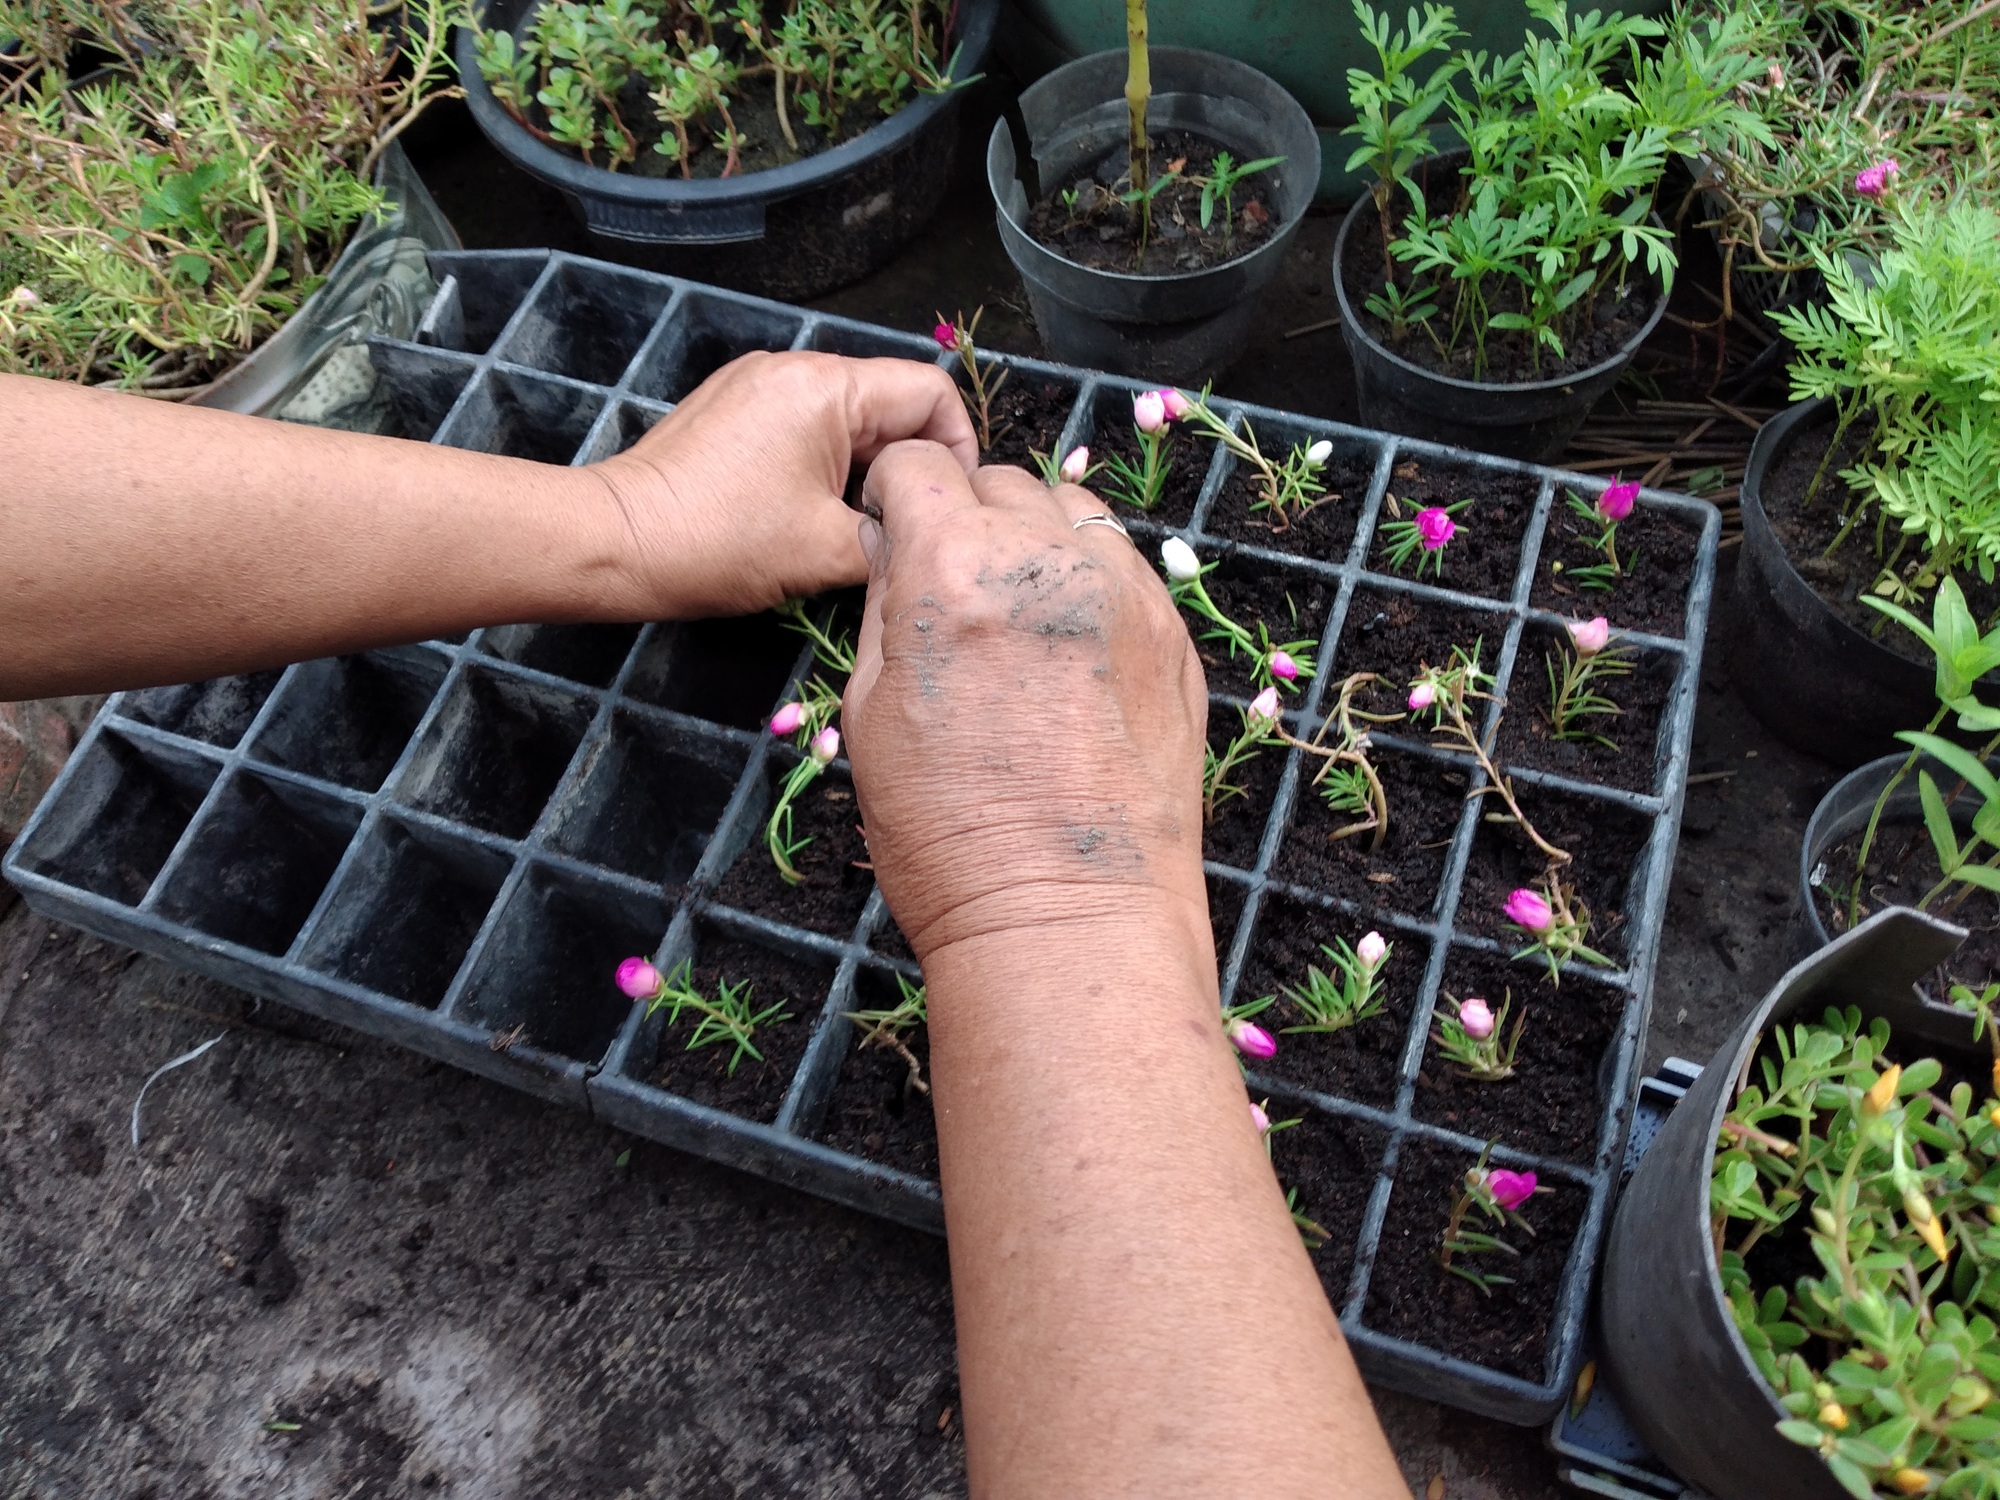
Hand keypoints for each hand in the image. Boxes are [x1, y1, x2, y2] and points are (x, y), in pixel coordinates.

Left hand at [590, 351, 976, 618]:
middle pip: (890, 404)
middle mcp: (794, 365)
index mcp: (826, 386)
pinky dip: (826, 466)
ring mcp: (759, 382)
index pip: (930, 394)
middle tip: (903, 527)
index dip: (957, 450)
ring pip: (849, 419)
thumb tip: (925, 530)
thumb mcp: (830, 551)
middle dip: (908, 466)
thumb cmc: (721, 544)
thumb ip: (898, 533)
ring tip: (854, 527)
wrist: (619, 542)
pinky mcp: (734, 407)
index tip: (947, 505)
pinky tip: (810, 514)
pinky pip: (807, 425)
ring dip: (866, 471)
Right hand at [841, 442, 1208, 962]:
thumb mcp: (869, 715)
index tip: (896, 530)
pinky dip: (1089, 583)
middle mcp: (1044, 559)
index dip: (896, 495)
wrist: (1068, 917)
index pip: (917, 466)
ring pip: (1069, 513)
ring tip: (1017, 614)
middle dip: (965, 515)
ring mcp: (1123, 591)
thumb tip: (895, 550)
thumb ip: (885, 607)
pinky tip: (1069, 650)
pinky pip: (1122, 567)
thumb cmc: (949, 838)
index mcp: (951, 568)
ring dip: (1033, 540)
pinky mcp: (1172, 634)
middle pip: (997, 480)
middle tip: (954, 587)